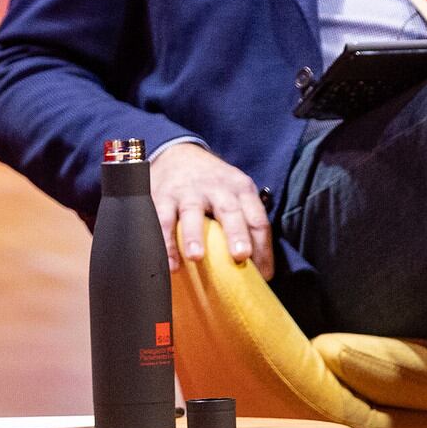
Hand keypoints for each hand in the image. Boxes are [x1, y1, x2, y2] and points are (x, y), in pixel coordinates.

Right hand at [149, 142, 273, 279]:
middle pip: (229, 211)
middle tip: (240, 255)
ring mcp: (188, 191)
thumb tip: (260, 270)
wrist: (179, 152)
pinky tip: (171, 263)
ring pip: (192, 212)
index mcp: (241, 189)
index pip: (257, 220)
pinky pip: (163, 219)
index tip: (264, 275)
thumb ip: (246, 223)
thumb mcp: (235, 193)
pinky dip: (165, 241)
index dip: (263, 248)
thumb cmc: (214, 184)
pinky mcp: (164, 196)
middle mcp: (217, 188)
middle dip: (236, 233)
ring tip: (196, 257)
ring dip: (194, 235)